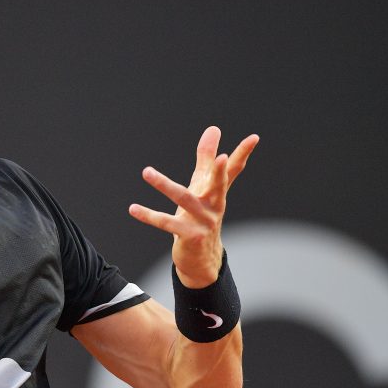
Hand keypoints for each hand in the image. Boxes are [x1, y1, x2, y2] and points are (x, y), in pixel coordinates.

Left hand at [128, 126, 258, 287]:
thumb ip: (206, 159)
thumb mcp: (203, 187)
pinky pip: (166, 223)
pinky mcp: (189, 236)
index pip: (233, 170)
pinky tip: (133, 208)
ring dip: (164, 185)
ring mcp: (203, 222)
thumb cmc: (201, 216)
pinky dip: (149, 216)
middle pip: (218, 185)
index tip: (254, 137)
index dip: (243, 154)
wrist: (201, 258)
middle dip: (219, 171)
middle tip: (221, 157)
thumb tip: (213, 129)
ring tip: (147, 172)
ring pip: (183, 199)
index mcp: (217, 193)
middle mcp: (214, 206)